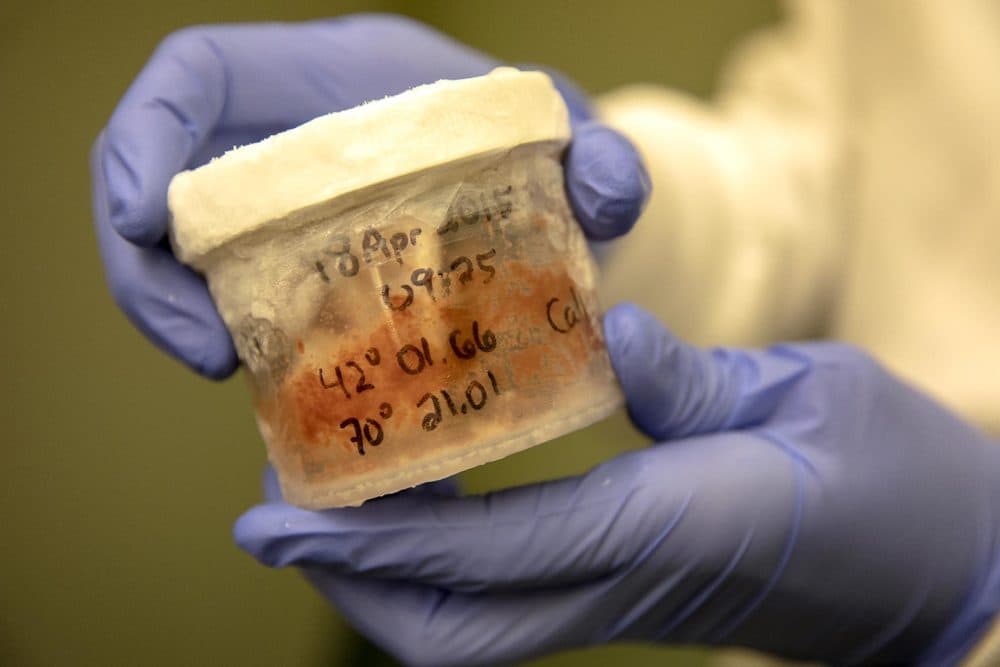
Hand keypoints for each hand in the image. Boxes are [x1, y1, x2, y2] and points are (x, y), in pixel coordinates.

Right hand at [90, 15, 649, 377]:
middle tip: (204, 355)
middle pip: (170, 187)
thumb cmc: (545, 151)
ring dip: (195, 327)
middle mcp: (296, 146)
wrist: (549, 203)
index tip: (146, 220)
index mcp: (342, 80)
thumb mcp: (574, 144)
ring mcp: (292, 216)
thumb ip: (603, 159)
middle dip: (151, 272)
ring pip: (196, 265)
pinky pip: (251, 317)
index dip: (146, 138)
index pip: (201, 75)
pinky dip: (258, 364)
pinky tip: (297, 408)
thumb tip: (609, 194)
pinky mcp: (306, 277)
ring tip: (245, 392)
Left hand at [235, 303, 999, 665]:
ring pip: (471, 632)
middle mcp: (625, 583)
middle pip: (454, 629)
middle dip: (351, 584)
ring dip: (386, 584)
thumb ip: (700, 382)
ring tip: (326, 506)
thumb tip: (606, 332)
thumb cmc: (892, 477)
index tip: (281, 520)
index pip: (493, 554)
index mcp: (666, 531)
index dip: (377, 544)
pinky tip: (418, 508)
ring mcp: (622, 599)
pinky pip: (508, 604)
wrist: (934, 564)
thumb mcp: (812, 398)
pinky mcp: (626, 591)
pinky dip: (443, 569)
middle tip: (277, 516)